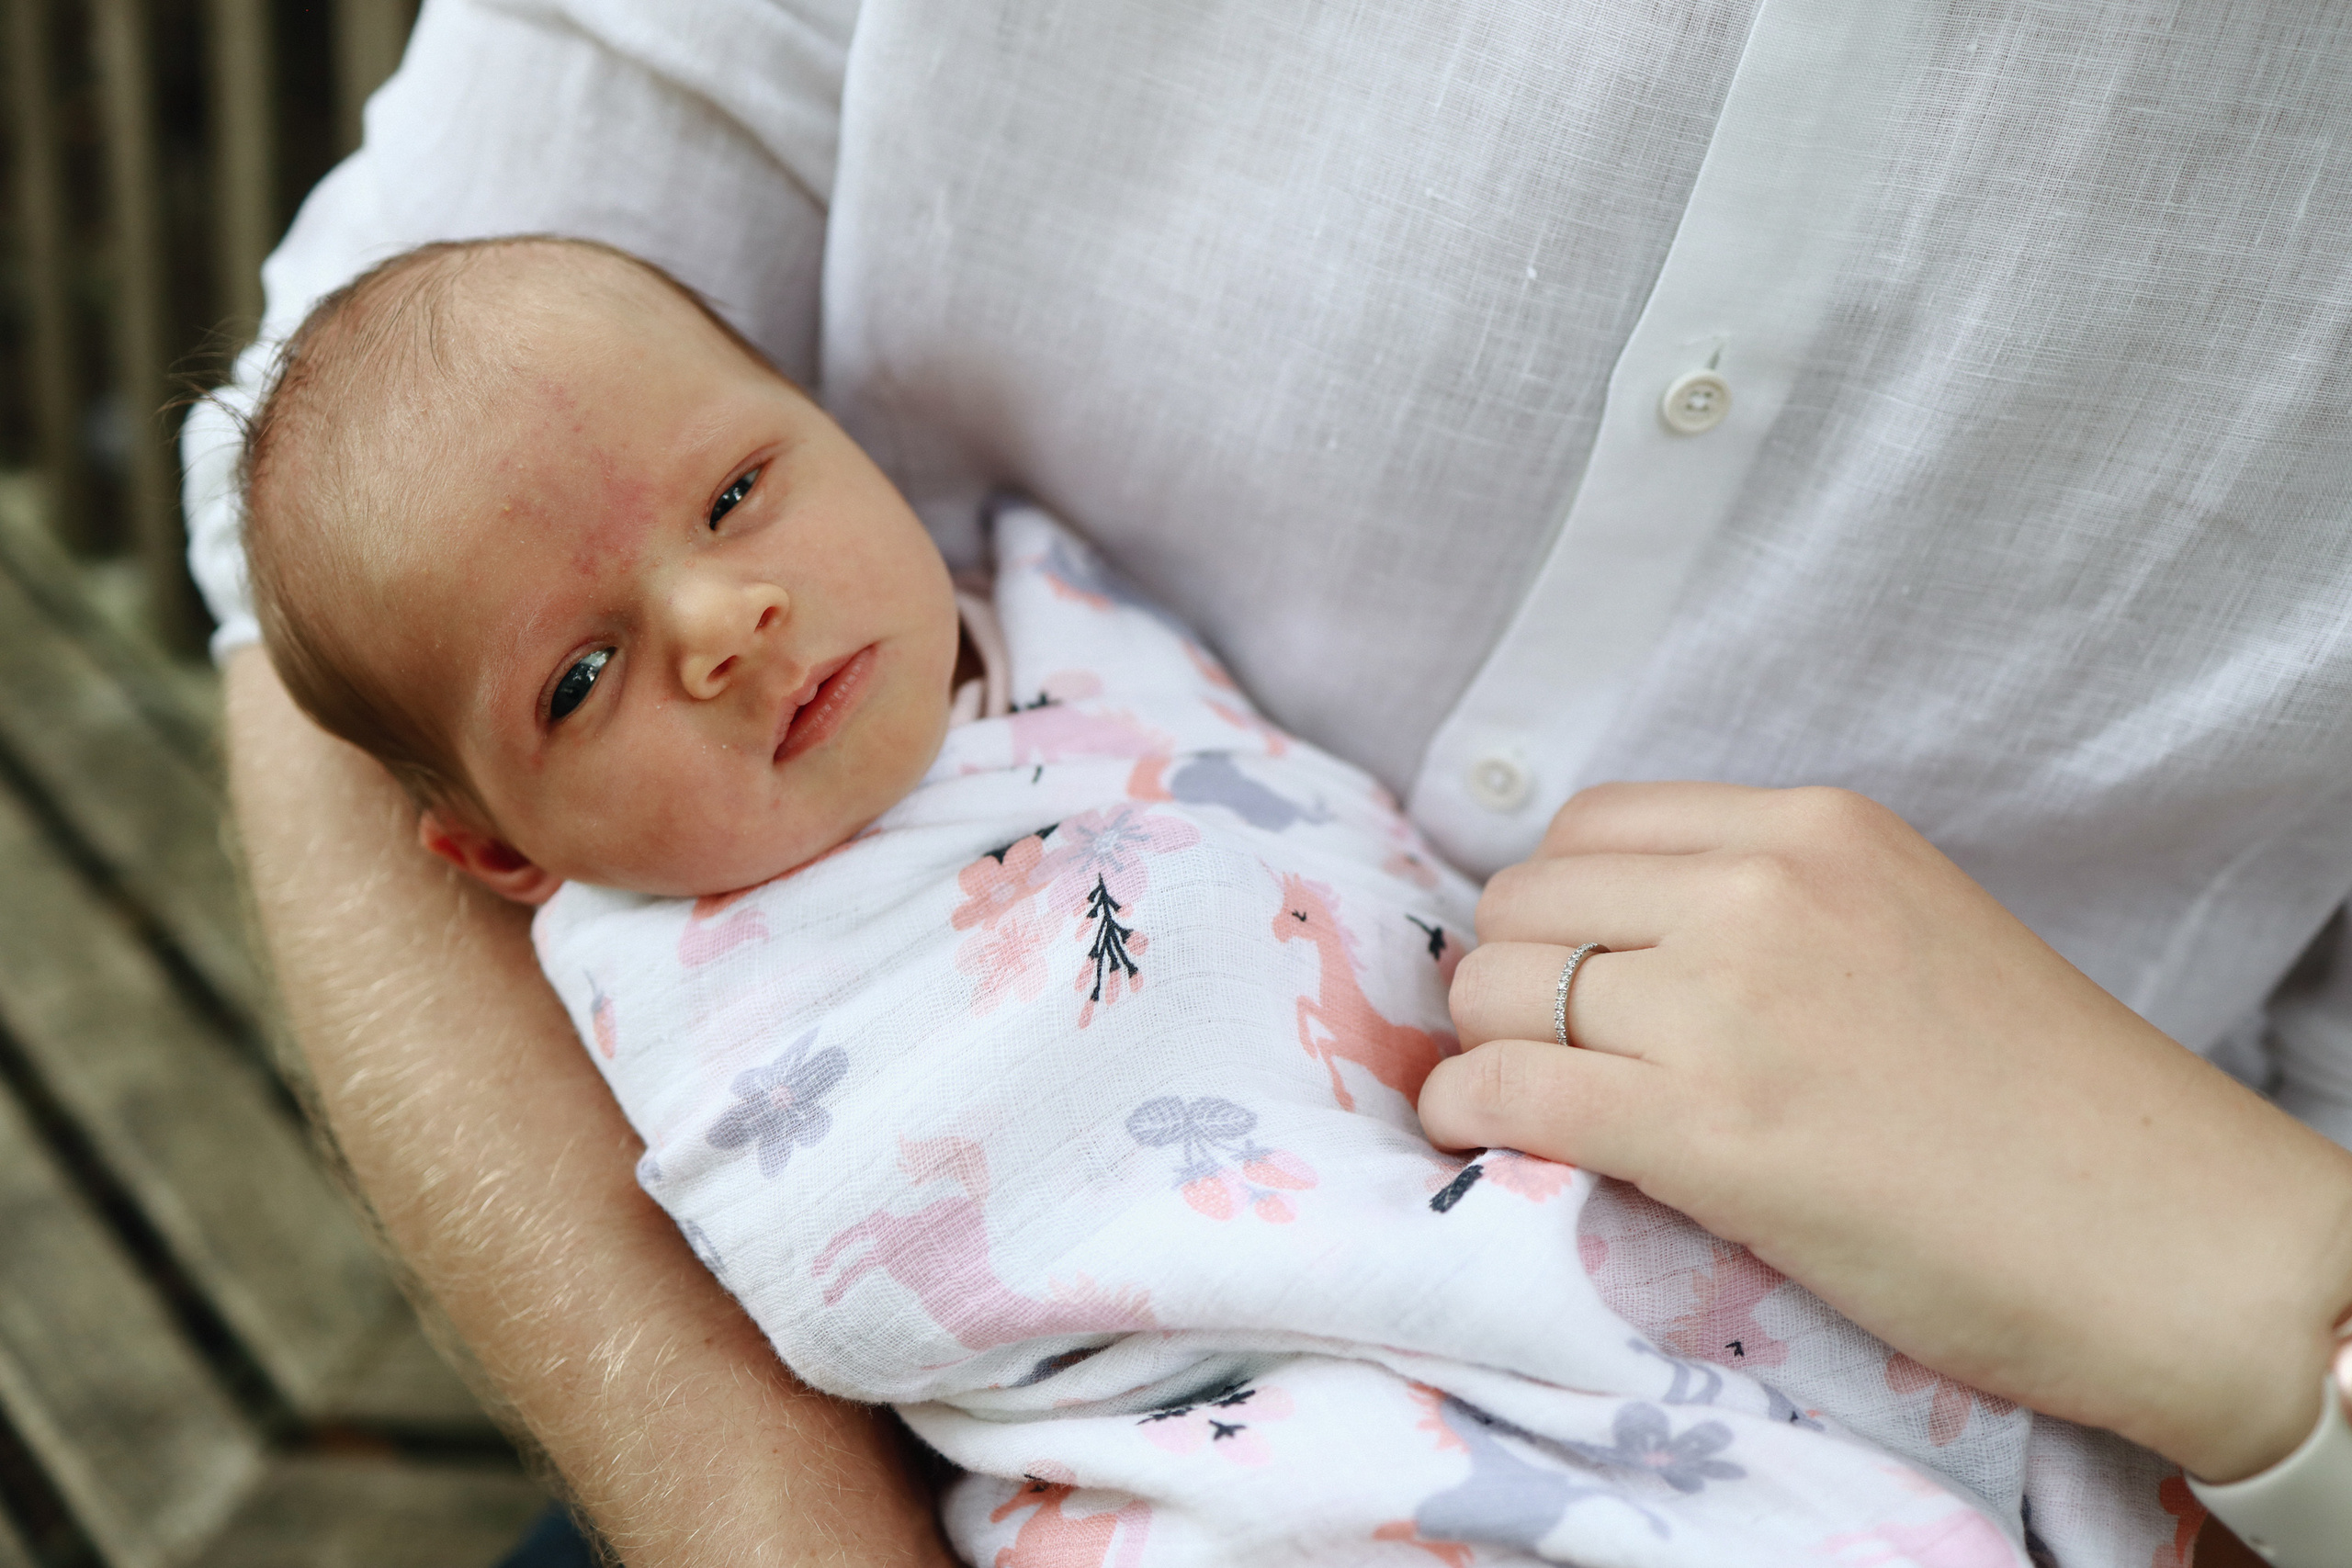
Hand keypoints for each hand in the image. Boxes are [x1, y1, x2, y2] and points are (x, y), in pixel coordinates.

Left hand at [1419, 781, 2351, 1482]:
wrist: (2171, 1239)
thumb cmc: (2051, 1104)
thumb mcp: (1904, 928)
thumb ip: (1768, 907)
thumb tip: (1615, 933)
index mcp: (1812, 828)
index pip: (1588, 826)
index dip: (1555, 906)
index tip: (1566, 969)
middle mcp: (1759, 889)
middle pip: (1524, 903)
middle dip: (1511, 977)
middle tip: (1541, 1045)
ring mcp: (1729, 1006)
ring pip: (1498, 991)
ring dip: (1487, 1046)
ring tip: (1522, 1095)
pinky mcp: (1708, 1132)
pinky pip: (1511, 1092)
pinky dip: (1466, 1115)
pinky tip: (1475, 1137)